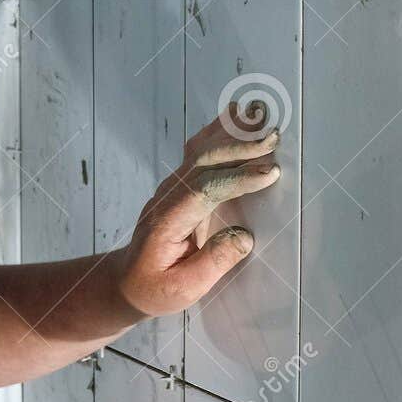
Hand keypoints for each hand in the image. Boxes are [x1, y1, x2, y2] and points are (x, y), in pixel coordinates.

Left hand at [114, 103, 281, 319]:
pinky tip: (238, 115)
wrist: (127, 280)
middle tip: (274, 138)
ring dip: (231, 131)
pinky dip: (220, 130)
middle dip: (239, 147)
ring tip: (261, 113)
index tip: (269, 174)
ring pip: (202, 148)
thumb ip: (212, 263)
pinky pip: (201, 149)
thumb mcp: (182, 289)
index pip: (203, 190)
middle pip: (204, 161)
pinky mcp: (182, 183)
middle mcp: (168, 195)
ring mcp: (173, 186)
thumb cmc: (155, 287)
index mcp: (168, 220)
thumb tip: (244, 237)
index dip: (236, 179)